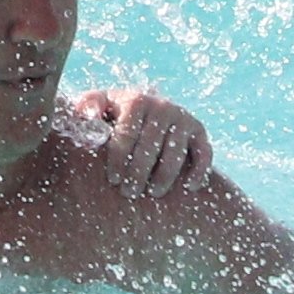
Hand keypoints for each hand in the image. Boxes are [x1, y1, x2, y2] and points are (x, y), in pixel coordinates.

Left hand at [60, 87, 213, 200]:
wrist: (148, 109)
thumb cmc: (117, 113)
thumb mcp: (101, 104)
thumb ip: (89, 106)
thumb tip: (88, 114)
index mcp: (137, 101)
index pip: (127, 133)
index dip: (118, 159)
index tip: (113, 179)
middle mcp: (163, 107)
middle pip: (150, 146)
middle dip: (138, 172)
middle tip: (129, 192)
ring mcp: (183, 119)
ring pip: (175, 153)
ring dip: (164, 176)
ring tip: (153, 193)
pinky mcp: (199, 131)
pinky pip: (204, 153)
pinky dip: (199, 170)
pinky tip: (188, 187)